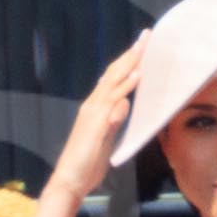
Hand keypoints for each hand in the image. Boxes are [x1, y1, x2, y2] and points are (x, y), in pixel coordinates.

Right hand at [46, 32, 146, 203]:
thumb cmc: (86, 163)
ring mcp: (93, 114)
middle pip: (114, 73)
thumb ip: (113, 122)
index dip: (127, 62)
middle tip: (146, 35)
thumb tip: (124, 106)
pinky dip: (125, 87)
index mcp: (95, 108)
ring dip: (129, 63)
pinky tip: (136, 76)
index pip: (113, 79)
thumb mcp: (105, 138)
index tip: (141, 47)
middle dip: (131, 54)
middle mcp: (92, 106)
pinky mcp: (96, 125)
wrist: (69, 180)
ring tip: (143, 47)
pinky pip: (113, 101)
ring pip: (113, 82)